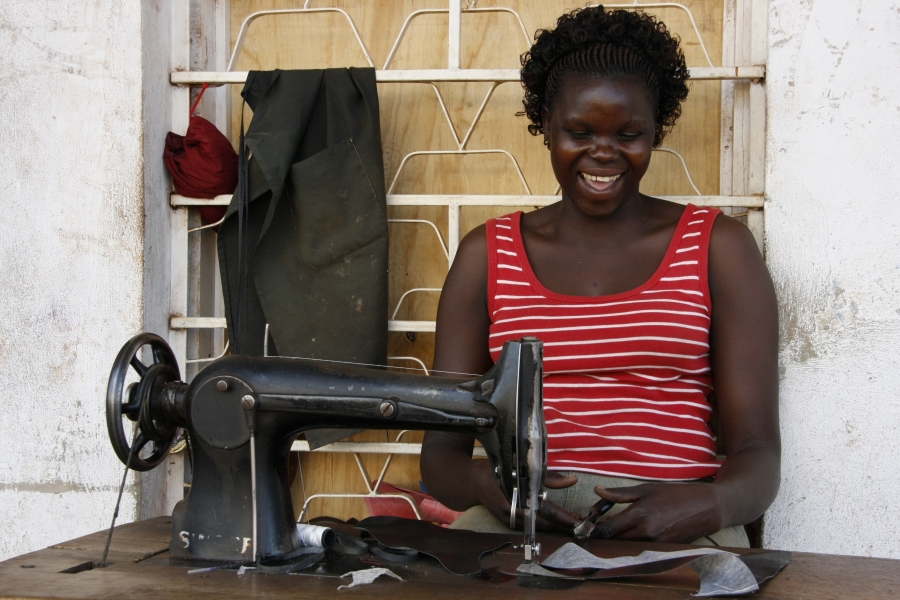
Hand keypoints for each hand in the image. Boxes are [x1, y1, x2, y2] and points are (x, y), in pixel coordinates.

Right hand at [476, 466, 580, 532]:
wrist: (472, 481)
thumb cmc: (497, 469)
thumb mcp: (522, 468)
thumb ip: (548, 476)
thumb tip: (572, 480)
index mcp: (520, 498)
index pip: (548, 511)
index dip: (565, 517)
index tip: (579, 520)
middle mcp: (515, 513)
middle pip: (544, 523)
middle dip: (562, 524)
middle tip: (579, 521)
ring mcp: (511, 520)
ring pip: (537, 526)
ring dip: (554, 524)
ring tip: (569, 520)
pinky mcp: (508, 521)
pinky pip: (529, 525)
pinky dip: (542, 523)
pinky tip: (551, 519)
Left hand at [589, 483, 723, 542]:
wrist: (705, 508)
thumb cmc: (674, 495)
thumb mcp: (646, 489)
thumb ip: (620, 494)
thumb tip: (597, 491)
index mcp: (641, 514)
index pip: (609, 529)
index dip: (595, 530)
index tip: (586, 528)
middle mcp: (647, 531)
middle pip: (616, 541)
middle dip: (604, 537)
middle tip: (596, 529)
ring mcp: (656, 543)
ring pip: (627, 547)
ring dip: (617, 541)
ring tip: (613, 531)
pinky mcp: (663, 550)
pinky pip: (640, 549)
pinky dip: (632, 544)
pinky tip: (630, 535)